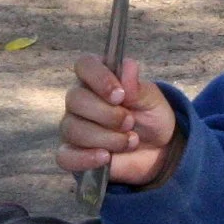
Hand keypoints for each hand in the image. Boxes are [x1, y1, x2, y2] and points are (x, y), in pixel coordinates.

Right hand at [56, 54, 179, 188]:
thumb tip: (128, 66)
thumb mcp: (152, 101)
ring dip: (106, 138)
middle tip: (130, 122)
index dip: (99, 78)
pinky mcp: (73, 154)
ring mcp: (73, 127)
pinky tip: (106, 158)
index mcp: (98, 78)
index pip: (84, 65)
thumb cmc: (151, 118)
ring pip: (73, 129)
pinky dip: (85, 158)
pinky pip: (65, 157)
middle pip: (75, 99)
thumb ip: (137, 87)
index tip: (120, 95)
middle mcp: (80, 100)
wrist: (157, 151)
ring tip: (130, 141)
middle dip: (107, 114)